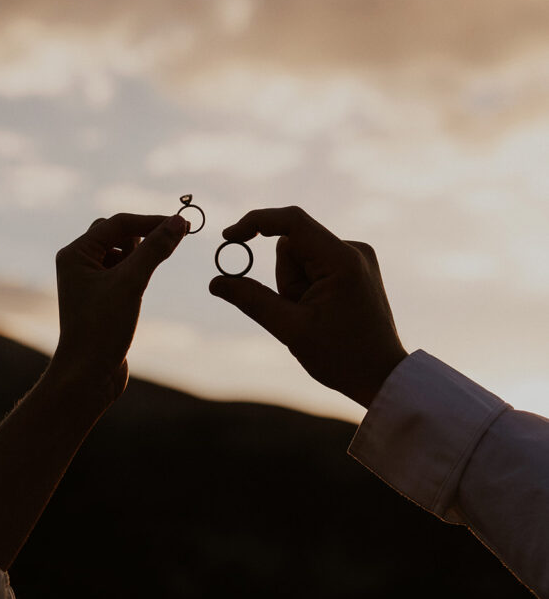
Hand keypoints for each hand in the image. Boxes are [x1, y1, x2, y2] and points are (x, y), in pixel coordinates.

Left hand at [51, 212, 187, 403]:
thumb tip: (179, 221)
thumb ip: (155, 249)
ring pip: (121, 252)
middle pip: (117, 233)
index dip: (151, 221)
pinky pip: (122, 271)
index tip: (182, 224)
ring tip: (152, 270)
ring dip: (141, 254)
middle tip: (174, 241)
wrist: (87, 376)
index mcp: (75, 253)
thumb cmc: (102, 328)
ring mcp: (88, 280)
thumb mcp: (132, 283)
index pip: (118, 223)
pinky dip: (138, 271)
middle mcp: (78, 263)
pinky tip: (145, 286)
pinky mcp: (100, 296)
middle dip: (144, 235)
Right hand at [209, 206, 407, 407]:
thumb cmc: (342, 357)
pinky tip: (324, 313)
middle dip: (285, 277)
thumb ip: (251, 300)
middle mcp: (354, 250)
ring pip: (302, 256)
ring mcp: (358, 257)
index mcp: (342, 260)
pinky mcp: (356, 267)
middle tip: (299, 313)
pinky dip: (308, 286)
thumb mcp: (290, 329)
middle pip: (294, 245)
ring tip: (314, 316)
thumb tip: (216, 282)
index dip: (256, 222)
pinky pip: (316, 264)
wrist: (382, 377)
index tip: (229, 237)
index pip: (292, 221)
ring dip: (296, 284)